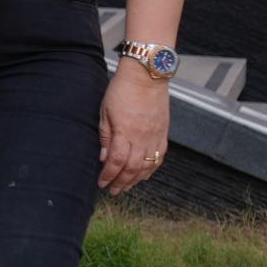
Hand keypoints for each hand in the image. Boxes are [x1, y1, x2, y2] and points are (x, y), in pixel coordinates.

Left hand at [97, 68, 170, 195]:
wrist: (147, 76)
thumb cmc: (122, 90)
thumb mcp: (105, 111)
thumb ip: (105, 135)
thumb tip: (103, 158)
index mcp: (125, 132)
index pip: (116, 162)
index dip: (108, 175)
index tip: (102, 183)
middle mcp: (142, 137)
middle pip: (132, 168)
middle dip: (121, 182)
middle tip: (113, 190)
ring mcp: (155, 136)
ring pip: (147, 166)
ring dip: (136, 179)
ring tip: (126, 187)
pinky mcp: (164, 133)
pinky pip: (159, 157)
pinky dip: (152, 169)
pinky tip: (144, 175)